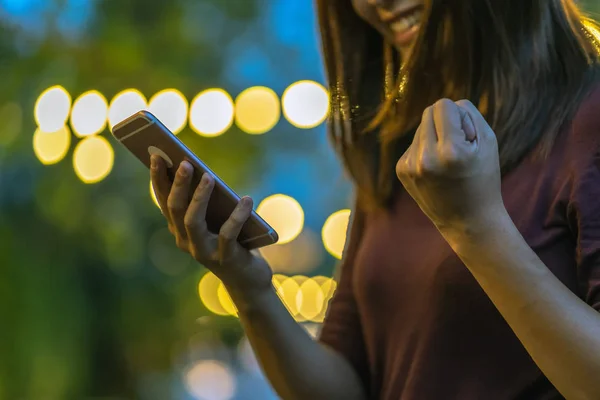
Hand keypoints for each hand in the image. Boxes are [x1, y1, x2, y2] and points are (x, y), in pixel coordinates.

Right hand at [150, 155, 272, 297]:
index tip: (157, 155)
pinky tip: (247, 199)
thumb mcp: (218, 218)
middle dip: (179, 184)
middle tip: (186, 162)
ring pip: (193, 221)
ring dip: (199, 198)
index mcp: (180, 228)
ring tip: (209, 176)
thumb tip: (205, 171)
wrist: (247, 280)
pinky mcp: (225, 259)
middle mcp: (186, 241)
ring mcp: (203, 252)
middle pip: (175, 209)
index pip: (164, 200)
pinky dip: (238, 215)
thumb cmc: (233, 241)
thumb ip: (210, 200)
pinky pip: (228, 234)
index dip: (158, 178)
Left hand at [396, 99, 504, 233]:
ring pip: (420, 128)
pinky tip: (435, 170)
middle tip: (458, 147)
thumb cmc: (483, 178)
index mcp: (450, 151)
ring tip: (447, 162)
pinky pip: (413, 144)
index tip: (467, 136)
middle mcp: (426, 158)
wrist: (467, 220)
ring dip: (434, 137)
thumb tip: (444, 104)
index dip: (458, 115)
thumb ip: (467, 113)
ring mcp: (410, 166)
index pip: (444, 105)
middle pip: (428, 113)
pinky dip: (425, 151)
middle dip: (444, 123)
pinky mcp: (401, 171)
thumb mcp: (487, 141)